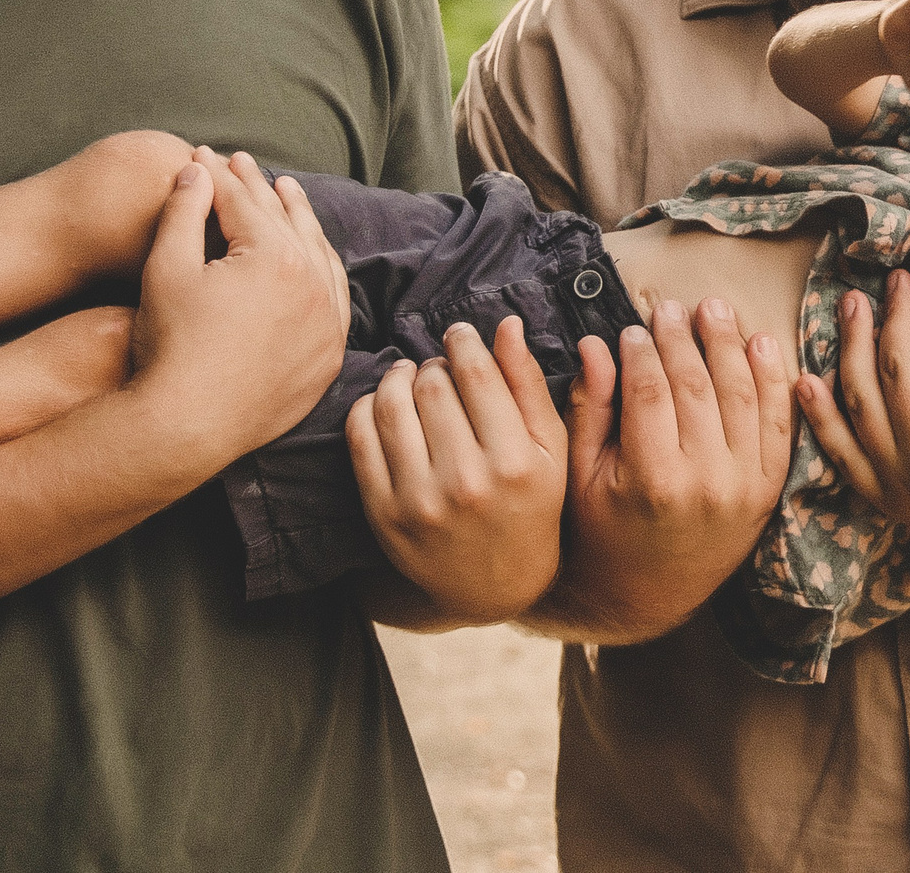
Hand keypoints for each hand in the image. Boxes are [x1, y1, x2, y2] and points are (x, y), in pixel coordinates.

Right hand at [129, 148, 348, 466]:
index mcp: (276, 258)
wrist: (184, 427)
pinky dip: (322, 269)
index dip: (218, 175)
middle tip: (241, 164)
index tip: (202, 155)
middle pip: (285, 223)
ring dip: (300, 221)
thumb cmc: (168, 346)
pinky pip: (334, 299)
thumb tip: (197, 168)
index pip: (244, 203)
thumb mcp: (165, 268)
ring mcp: (327, 323)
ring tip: (284, 194)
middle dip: (259, 188)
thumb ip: (183, 210)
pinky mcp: (329, 355)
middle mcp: (314, 286)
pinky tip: (311, 254)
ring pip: (319, 255)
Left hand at [348, 314, 568, 621]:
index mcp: (513, 463)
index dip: (462, 342)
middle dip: (434, 364)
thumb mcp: (549, 448)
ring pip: (391, 405)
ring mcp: (419, 501)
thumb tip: (505, 324)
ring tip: (410, 378)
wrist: (496, 585)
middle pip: (432, 385)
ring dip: (398, 378)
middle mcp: (466, 482)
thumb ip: (528, 383)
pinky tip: (386, 406)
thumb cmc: (531, 506)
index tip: (458, 335)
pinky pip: (360, 438)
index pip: (476, 374)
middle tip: (439, 367)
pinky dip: (367, 408)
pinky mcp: (383, 514)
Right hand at [546, 298, 795, 639]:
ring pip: (742, 397)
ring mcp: (743, 487)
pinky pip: (778, 426)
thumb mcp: (580, 476)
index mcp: (652, 479)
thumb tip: (595, 346)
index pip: (651, 390)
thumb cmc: (600, 533)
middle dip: (683, 339)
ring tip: (714, 310)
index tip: (634, 326)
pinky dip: (773, 382)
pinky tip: (761, 345)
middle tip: (673, 307)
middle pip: (698, 386)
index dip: (642, 350)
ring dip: (729, 346)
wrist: (644, 598)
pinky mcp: (766, 491)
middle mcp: (705, 482)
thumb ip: (590, 408)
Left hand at [796, 263, 909, 558]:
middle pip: (894, 365)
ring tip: (854, 305)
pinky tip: (808, 379)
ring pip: (859, 399)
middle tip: (897, 278)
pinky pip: (840, 451)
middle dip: (893, 313)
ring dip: (851, 346)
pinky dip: (820, 414)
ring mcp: (900, 478)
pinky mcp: (886, 496)